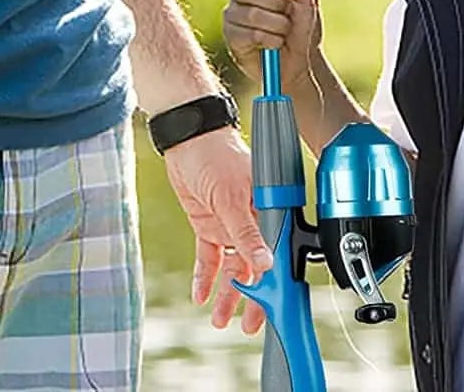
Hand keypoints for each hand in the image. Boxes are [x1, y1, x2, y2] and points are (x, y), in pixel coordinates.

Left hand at [163, 125, 272, 333]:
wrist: (186, 137)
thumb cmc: (216, 154)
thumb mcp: (231, 197)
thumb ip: (247, 233)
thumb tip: (265, 263)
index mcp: (270, 210)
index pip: (277, 255)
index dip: (276, 285)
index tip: (273, 312)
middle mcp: (253, 221)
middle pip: (256, 268)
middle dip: (252, 298)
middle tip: (247, 326)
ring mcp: (230, 224)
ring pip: (233, 268)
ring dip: (227, 293)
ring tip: (220, 319)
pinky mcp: (209, 224)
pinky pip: (210, 257)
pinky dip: (205, 277)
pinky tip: (201, 295)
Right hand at [223, 0, 322, 91]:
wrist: (302, 64)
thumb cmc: (303, 29)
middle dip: (275, 3)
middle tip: (287, 13)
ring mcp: (233, 16)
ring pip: (250, 13)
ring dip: (277, 25)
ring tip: (283, 33)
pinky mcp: (232, 38)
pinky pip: (248, 33)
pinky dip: (270, 39)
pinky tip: (274, 45)